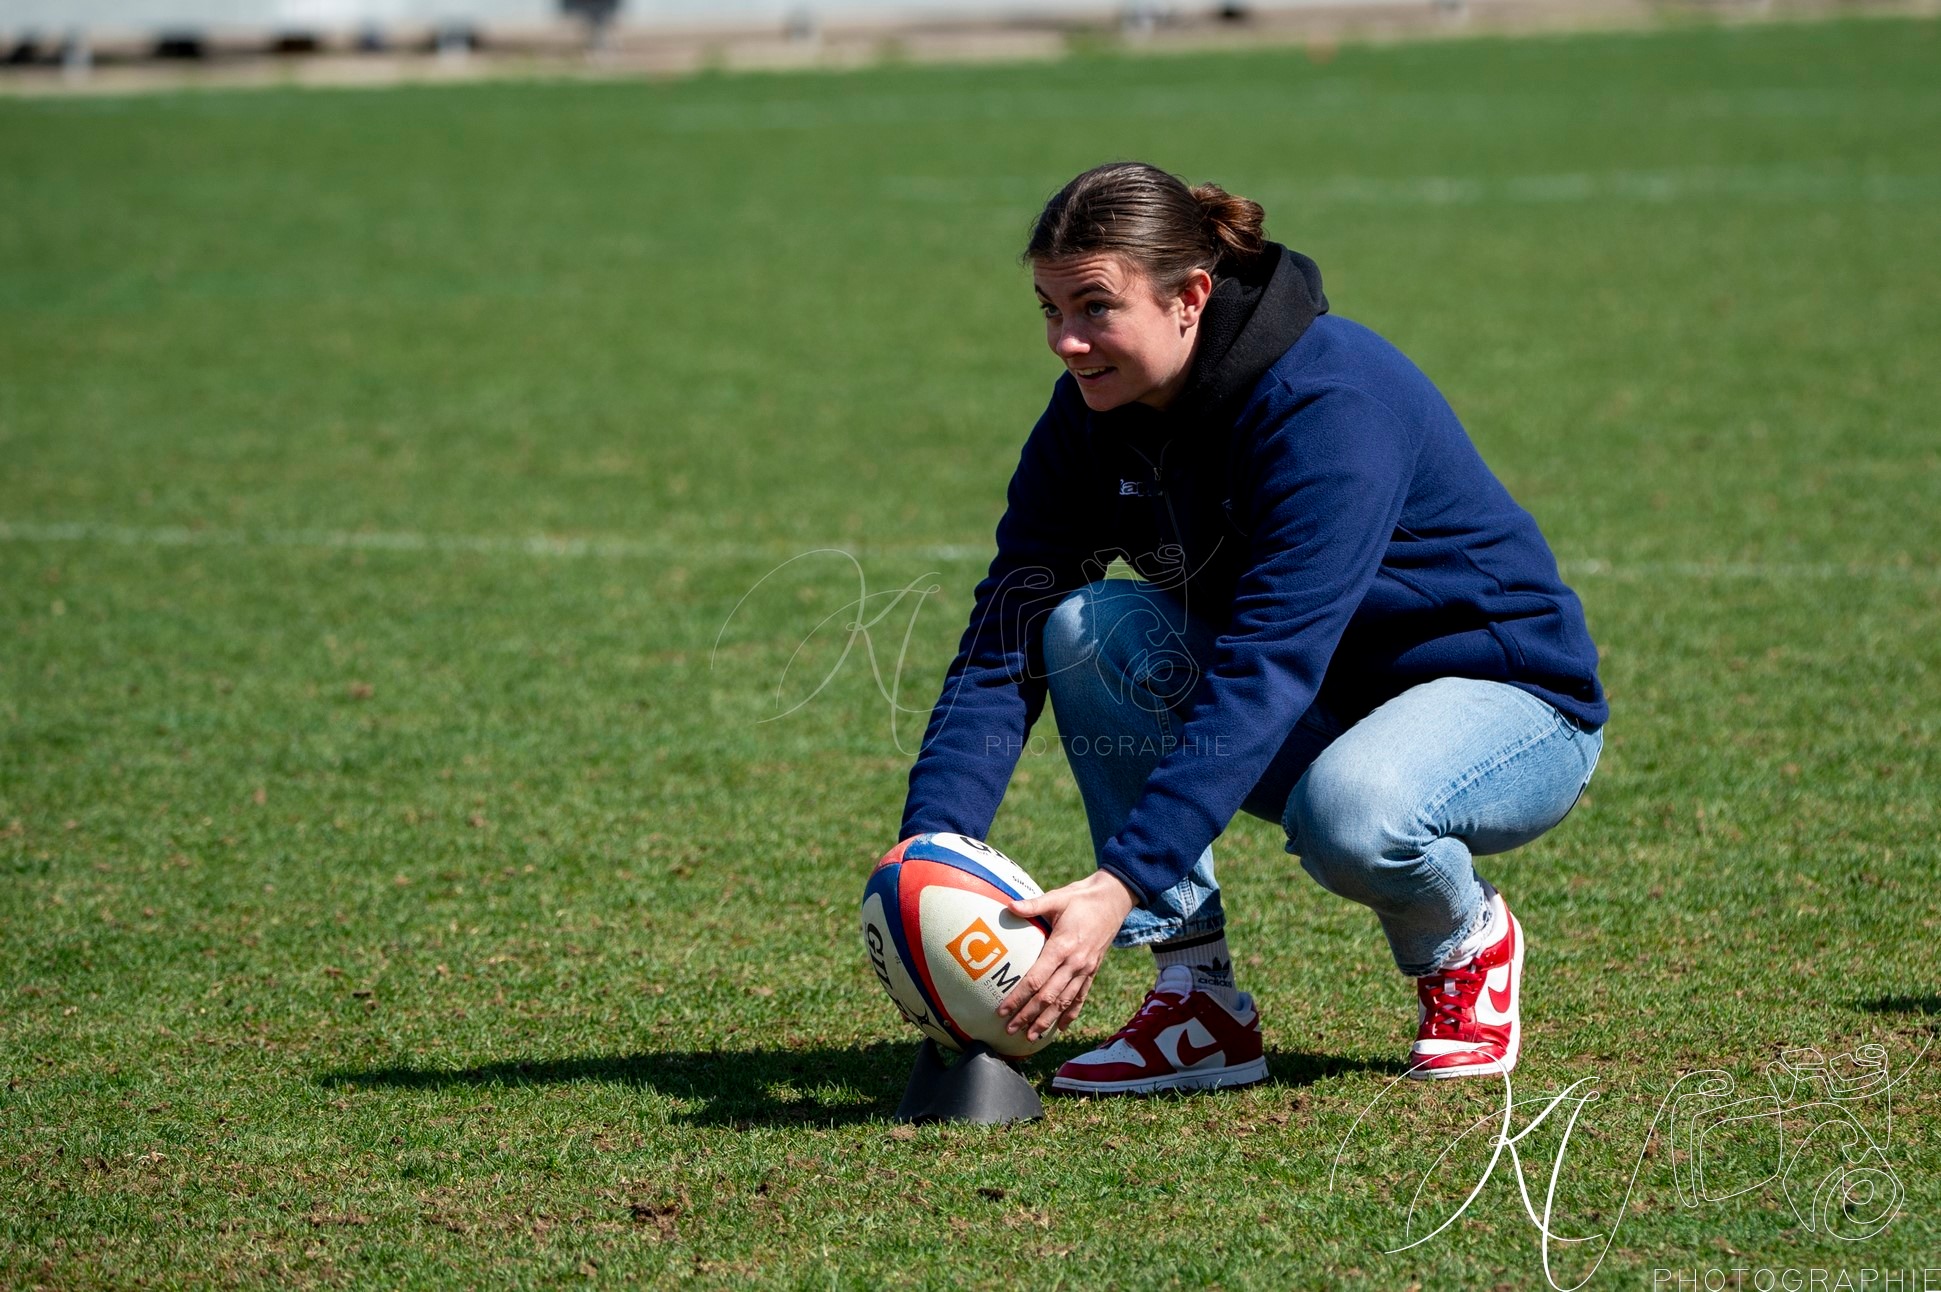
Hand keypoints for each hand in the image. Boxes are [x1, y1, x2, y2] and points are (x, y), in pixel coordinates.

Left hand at [997, 870, 1138, 1041]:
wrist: (1114, 899)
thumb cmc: (1082, 898)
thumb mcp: (1057, 898)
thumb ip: (1033, 905)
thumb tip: (1009, 906)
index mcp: (1063, 946)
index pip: (1036, 979)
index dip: (1018, 997)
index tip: (1003, 1010)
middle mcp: (1075, 963)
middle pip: (1049, 997)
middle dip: (1028, 1016)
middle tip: (1010, 1029)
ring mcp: (1086, 969)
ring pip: (1064, 1002)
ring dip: (1047, 1021)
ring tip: (1031, 1036)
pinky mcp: (1093, 970)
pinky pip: (1080, 997)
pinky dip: (1070, 1014)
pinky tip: (1059, 1028)